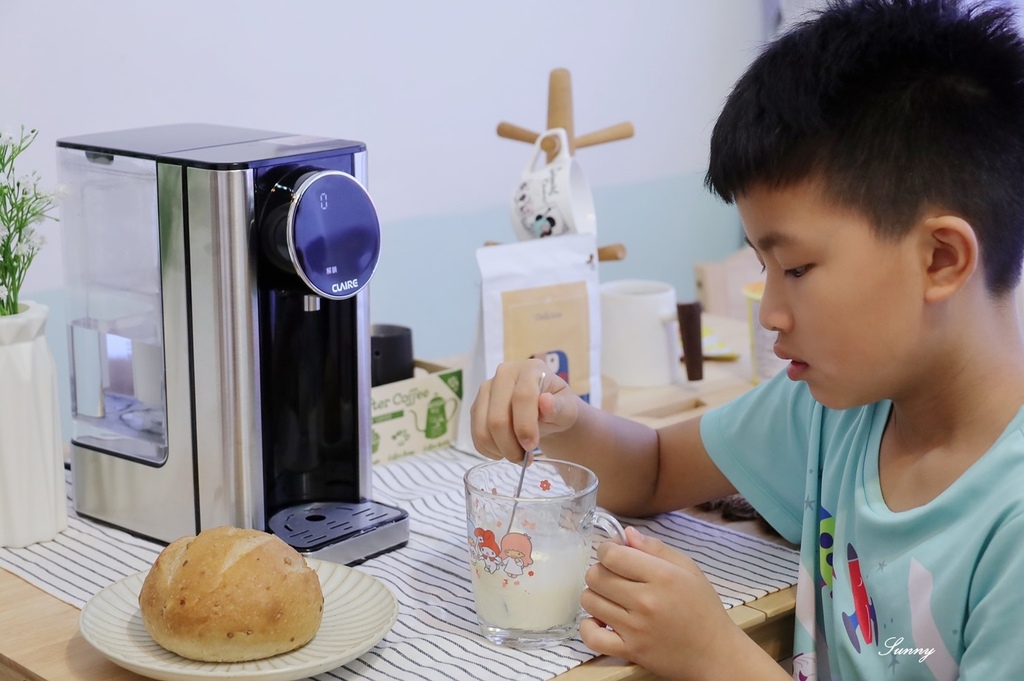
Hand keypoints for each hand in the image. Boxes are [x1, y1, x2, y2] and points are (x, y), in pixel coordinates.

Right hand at [470, 359, 579, 460]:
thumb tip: (545, 402)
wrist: (545, 410)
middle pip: (497, 417)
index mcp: (530, 369)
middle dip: (510, 445)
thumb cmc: (558, 407)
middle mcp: (504, 374)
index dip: (525, 426)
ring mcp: (487, 389)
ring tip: (516, 456)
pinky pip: (476, 434)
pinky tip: (503, 452)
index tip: (531, 446)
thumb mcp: (567, 408)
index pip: (522, 397)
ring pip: (484, 428)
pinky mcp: (477, 405)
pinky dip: (489, 450)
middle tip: (524, 459)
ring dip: (499, 450)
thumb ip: (559, 407)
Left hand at [580, 527, 754, 679]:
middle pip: (596, 576)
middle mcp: (645, 601)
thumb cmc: (703, 608)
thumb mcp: (688, 569)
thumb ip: (656, 548)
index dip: (607, 549)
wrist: (714, 653)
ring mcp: (635, 628)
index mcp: (662, 576)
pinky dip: (589, 627)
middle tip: (615, 576)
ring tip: (611, 597)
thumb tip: (626, 534)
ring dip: (596, 595)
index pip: (612, 555)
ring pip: (589, 601)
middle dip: (600, 570)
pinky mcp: (629, 651)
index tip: (615, 553)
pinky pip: (591, 636)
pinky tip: (601, 620)